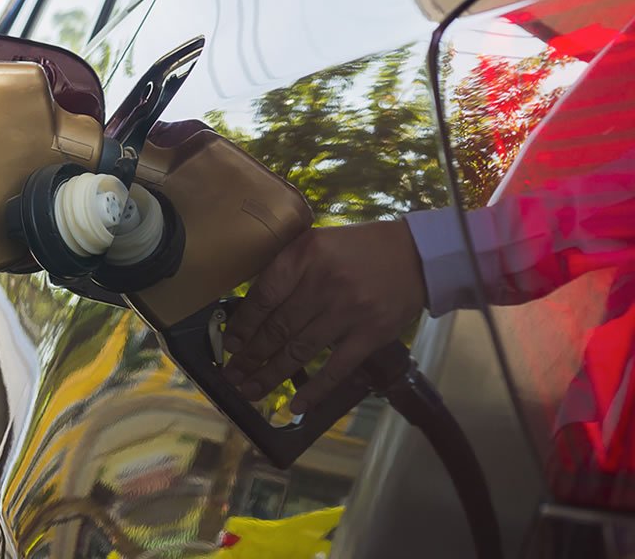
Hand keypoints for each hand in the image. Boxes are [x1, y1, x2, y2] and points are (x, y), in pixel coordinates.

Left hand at [222, 220, 426, 414]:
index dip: (243, 325)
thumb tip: (253, 306)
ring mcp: (347, 312)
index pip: (263, 297)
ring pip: (299, 351)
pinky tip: (295, 406)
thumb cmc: (359, 248)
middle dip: (250, 356)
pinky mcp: (370, 335)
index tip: (230, 344)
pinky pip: (336, 369)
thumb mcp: (316, 242)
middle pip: (277, 328)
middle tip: (232, 375)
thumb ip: (287, 268)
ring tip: (250, 390)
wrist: (418, 255)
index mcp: (304, 256)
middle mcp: (322, 284)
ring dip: (271, 375)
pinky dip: (314, 391)